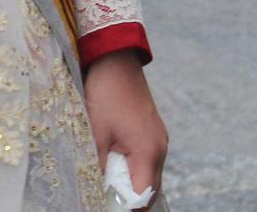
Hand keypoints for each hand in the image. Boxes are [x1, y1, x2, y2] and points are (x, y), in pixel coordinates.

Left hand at [84, 51, 166, 195]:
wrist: (116, 60)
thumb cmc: (105, 95)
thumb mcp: (96, 134)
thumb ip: (99, 166)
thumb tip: (97, 189)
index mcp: (148, 152)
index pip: (143, 196)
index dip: (126, 207)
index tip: (107, 205)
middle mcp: (159, 149)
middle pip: (151, 190)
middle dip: (130, 199)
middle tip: (106, 198)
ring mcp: (159, 139)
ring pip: (150, 175)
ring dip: (132, 184)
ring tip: (108, 183)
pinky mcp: (153, 132)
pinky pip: (148, 160)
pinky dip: (134, 169)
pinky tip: (115, 165)